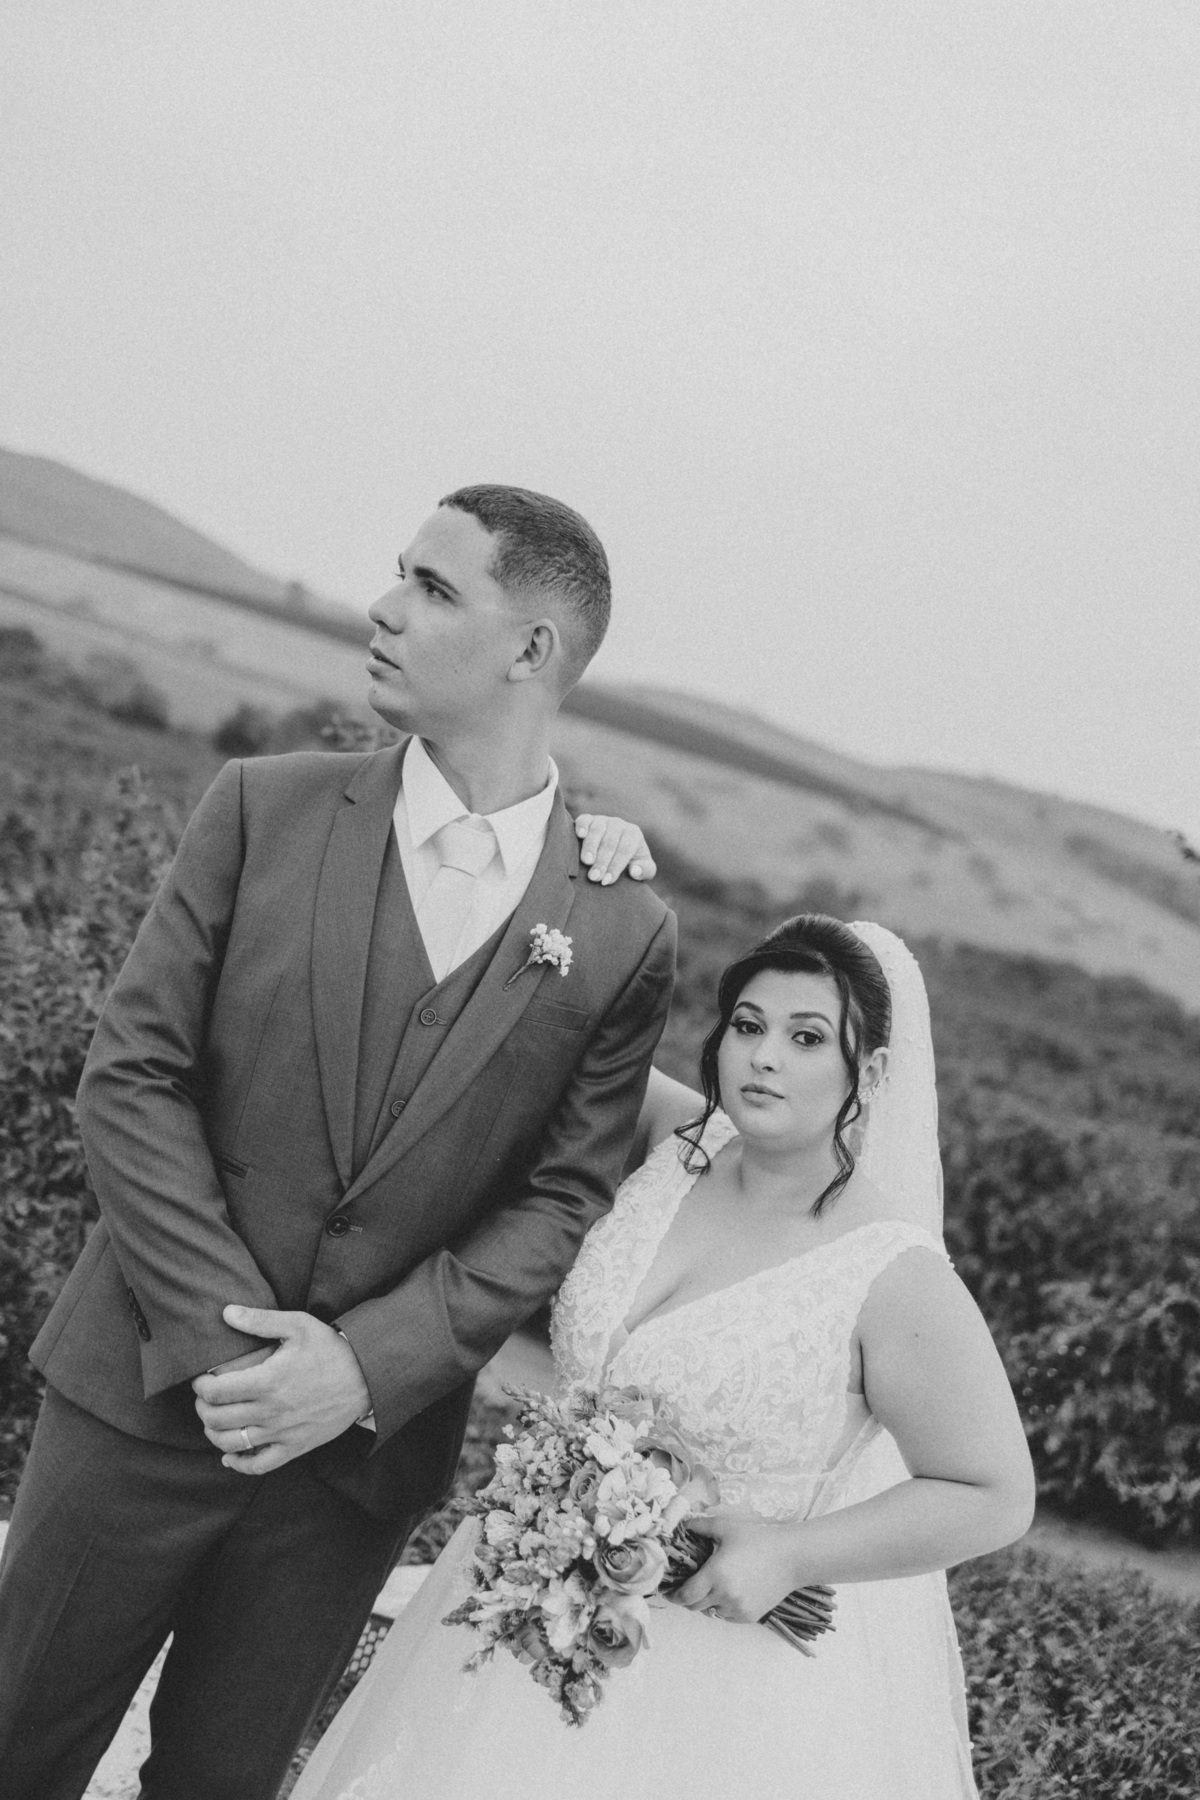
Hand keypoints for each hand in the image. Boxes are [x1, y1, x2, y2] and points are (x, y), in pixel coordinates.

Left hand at [191, 1305, 371, 1474]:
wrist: (366, 1377)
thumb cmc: (330, 1348)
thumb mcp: (298, 1325)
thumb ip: (260, 1321)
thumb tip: (227, 1312)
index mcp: (268, 1381)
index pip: (215, 1391)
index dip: (200, 1386)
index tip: (201, 1380)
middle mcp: (271, 1411)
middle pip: (217, 1419)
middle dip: (202, 1408)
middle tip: (204, 1398)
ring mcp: (282, 1433)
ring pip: (232, 1443)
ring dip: (213, 1433)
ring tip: (213, 1420)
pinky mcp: (295, 1447)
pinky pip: (260, 1465)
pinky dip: (239, 1464)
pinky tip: (229, 1456)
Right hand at [574, 815, 656, 884]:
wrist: (616, 850)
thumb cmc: (631, 862)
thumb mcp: (644, 869)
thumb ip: (645, 871)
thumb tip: (635, 870)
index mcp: (634, 834)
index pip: (625, 850)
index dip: (616, 866)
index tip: (606, 881)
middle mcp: (619, 824)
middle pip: (610, 842)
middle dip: (602, 861)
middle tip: (594, 877)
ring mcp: (603, 820)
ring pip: (597, 830)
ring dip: (591, 847)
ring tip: (586, 862)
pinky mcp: (588, 819)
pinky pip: (584, 820)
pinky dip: (581, 826)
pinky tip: (580, 836)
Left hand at [672, 1514, 802, 1623]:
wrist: (791, 1558)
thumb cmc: (758, 1540)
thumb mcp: (726, 1527)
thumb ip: (700, 1526)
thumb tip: (681, 1525)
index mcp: (715, 1575)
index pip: (685, 1595)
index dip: (673, 1595)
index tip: (668, 1591)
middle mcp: (724, 1596)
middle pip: (694, 1606)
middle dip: (687, 1598)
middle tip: (687, 1585)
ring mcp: (737, 1608)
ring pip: (710, 1612)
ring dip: (705, 1602)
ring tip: (711, 1585)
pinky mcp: (749, 1616)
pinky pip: (726, 1616)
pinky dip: (721, 1607)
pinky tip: (728, 1591)